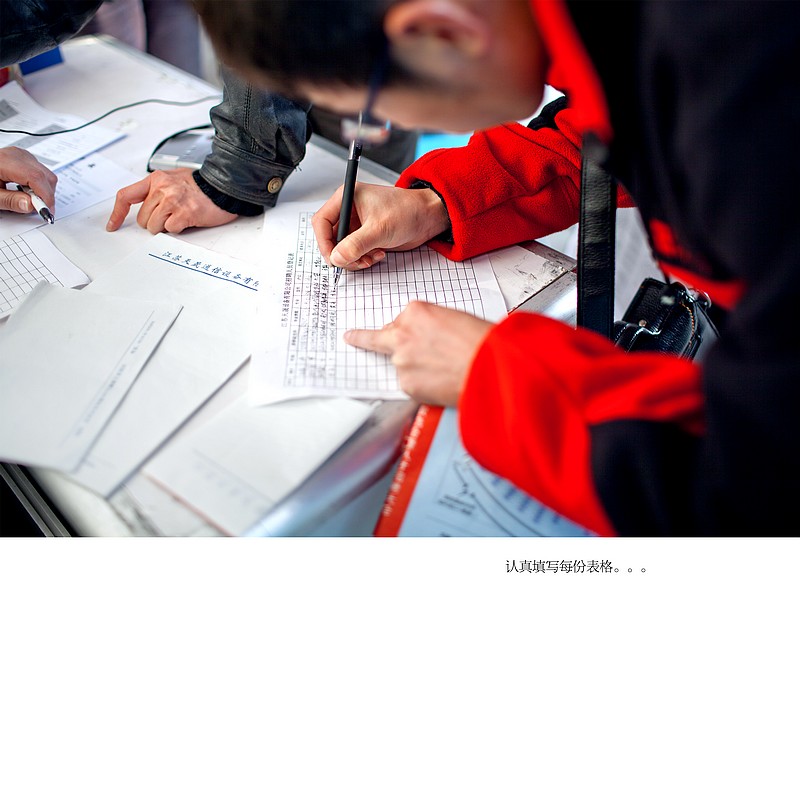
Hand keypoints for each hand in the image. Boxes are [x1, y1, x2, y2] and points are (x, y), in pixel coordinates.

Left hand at [0, 146, 56, 213]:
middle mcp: (17, 155)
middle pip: (46, 176)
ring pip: (46, 175)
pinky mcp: (24, 159)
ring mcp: (22, 155)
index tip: (46, 211)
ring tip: (29, 200)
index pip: (36, 178)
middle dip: (46, 196)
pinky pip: (41, 173)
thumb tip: (30, 205)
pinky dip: (39, 185)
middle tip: (37, 209)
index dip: (45, 197)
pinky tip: (27, 192)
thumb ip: (10, 201)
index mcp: (6, 161)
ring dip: (43, 191)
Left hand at [106, 168, 237, 233]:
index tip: (113, 225)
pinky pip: (170, 230)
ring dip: (165, 226)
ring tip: (179, 216)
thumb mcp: (173, 179)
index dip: (117, 213)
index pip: (126, 196)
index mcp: (156, 179)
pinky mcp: (184, 214)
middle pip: (142, 218)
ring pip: (154, 226)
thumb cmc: (201, 186)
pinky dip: (178, 229)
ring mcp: (172, 201)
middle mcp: (162, 189)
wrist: (223, 187)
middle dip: (153, 222)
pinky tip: (187, 219)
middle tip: (169, 216)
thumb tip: (145, 205)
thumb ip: (156, 190)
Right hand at [312, 184, 448, 271]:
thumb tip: (336, 258)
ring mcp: (357, 226)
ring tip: (371, 258)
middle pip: (330, 238)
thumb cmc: (407, 211)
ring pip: (342, 249)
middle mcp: (349, 211)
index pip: (321, 222)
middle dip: (342, 254)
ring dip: (354, 259)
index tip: (333, 258)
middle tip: (355, 262)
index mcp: (347, 198)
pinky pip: (355, 253)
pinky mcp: (366, 237)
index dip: (323, 242)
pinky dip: (363, 259)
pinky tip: (378, 255)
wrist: (427, 218)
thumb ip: (356, 245)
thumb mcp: (379, 229)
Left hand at [343, 300, 492, 405]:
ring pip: (400, 363)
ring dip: (414, 367)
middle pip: (379, 337)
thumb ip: (431, 325)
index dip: (405, 329)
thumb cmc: (482, 342)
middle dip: (364, 338)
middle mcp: (403, 334)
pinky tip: (442, 382)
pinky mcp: (406, 384)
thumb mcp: (455, 319)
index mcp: (416, 312)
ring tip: (443, 369)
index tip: (386, 328)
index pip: (400, 319)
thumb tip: (423, 338)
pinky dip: (422, 384)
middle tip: (350, 337)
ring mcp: (401, 361)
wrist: (491, 367)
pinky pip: (410, 383)